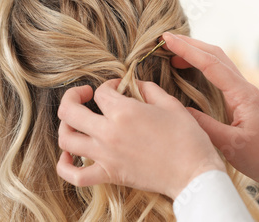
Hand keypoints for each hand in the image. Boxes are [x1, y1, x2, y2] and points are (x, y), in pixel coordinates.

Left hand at [56, 80, 225, 199]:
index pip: (101, 92)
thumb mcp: (170, 104)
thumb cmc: (186, 137)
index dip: (109, 84)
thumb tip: (134, 84)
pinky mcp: (109, 175)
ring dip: (66, 126)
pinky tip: (69, 157)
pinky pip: (75, 176)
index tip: (119, 87)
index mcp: (125, 112)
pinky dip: (65, 166)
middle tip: (83, 94)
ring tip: (76, 121)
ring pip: (66, 139)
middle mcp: (108, 133)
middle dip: (73, 96)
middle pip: (70, 111)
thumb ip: (148, 88)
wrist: (193, 174)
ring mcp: (105, 156)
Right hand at [162, 32, 258, 200]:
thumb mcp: (231, 145)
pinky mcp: (241, 99)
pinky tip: (189, 70)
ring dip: (196, 53)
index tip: (167, 39)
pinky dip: (202, 66)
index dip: (187, 50)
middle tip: (165, 39)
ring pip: (218, 62)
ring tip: (172, 52)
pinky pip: (219, 75)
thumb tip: (179, 110)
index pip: (210, 64)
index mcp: (242, 94)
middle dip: (190, 44)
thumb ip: (204, 126)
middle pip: (215, 55)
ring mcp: (243, 92)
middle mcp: (244, 87)